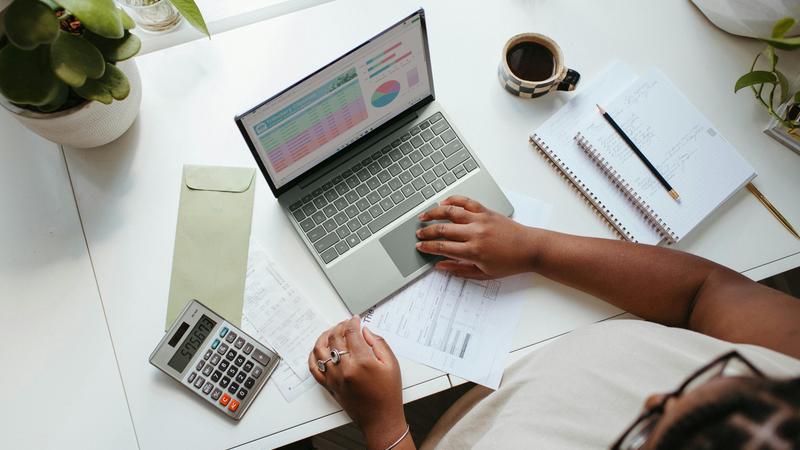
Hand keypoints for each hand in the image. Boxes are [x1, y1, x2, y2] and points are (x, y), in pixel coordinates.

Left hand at [308, 317, 408, 449]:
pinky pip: (314, 368)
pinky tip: (319, 350)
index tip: (356, 319)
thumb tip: (365, 331)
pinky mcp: (329, 385)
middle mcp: (345, 369)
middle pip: (335, 338)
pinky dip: (313, 356)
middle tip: (346, 324)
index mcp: (362, 361)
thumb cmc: (388, 394)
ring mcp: (334, 377)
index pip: (351, 333)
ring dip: (324, 337)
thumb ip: (378, 343)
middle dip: (340, 326)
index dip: (353, 322)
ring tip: (331, 332)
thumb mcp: (392, 364)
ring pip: (320, 350)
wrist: (380, 419)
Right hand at [416, 195, 536, 278]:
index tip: (420, 247)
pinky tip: (444, 203)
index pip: (443, 247)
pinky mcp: (486, 211)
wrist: (530, 249)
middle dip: (427, 232)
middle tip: (418, 234)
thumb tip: (440, 266)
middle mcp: (475, 233)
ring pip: (450, 212)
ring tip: (423, 216)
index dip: (428, 247)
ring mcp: (480, 220)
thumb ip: (459, 270)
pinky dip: (453, 200)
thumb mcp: (484, 274)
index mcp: (473, 251)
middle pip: (443, 229)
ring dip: (434, 213)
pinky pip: (466, 202)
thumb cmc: (510, 263)